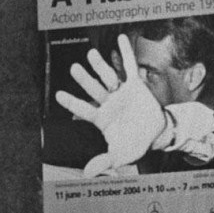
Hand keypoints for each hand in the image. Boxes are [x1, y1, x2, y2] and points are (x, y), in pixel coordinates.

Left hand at [56, 34, 165, 176]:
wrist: (155, 135)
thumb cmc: (134, 146)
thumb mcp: (119, 157)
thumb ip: (103, 163)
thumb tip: (86, 175)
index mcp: (101, 118)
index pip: (83, 109)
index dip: (72, 103)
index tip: (58, 95)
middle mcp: (108, 103)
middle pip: (94, 90)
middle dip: (84, 80)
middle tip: (74, 68)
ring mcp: (120, 93)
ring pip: (108, 77)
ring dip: (100, 66)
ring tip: (91, 54)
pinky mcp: (135, 85)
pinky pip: (130, 66)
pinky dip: (126, 53)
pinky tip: (121, 38)